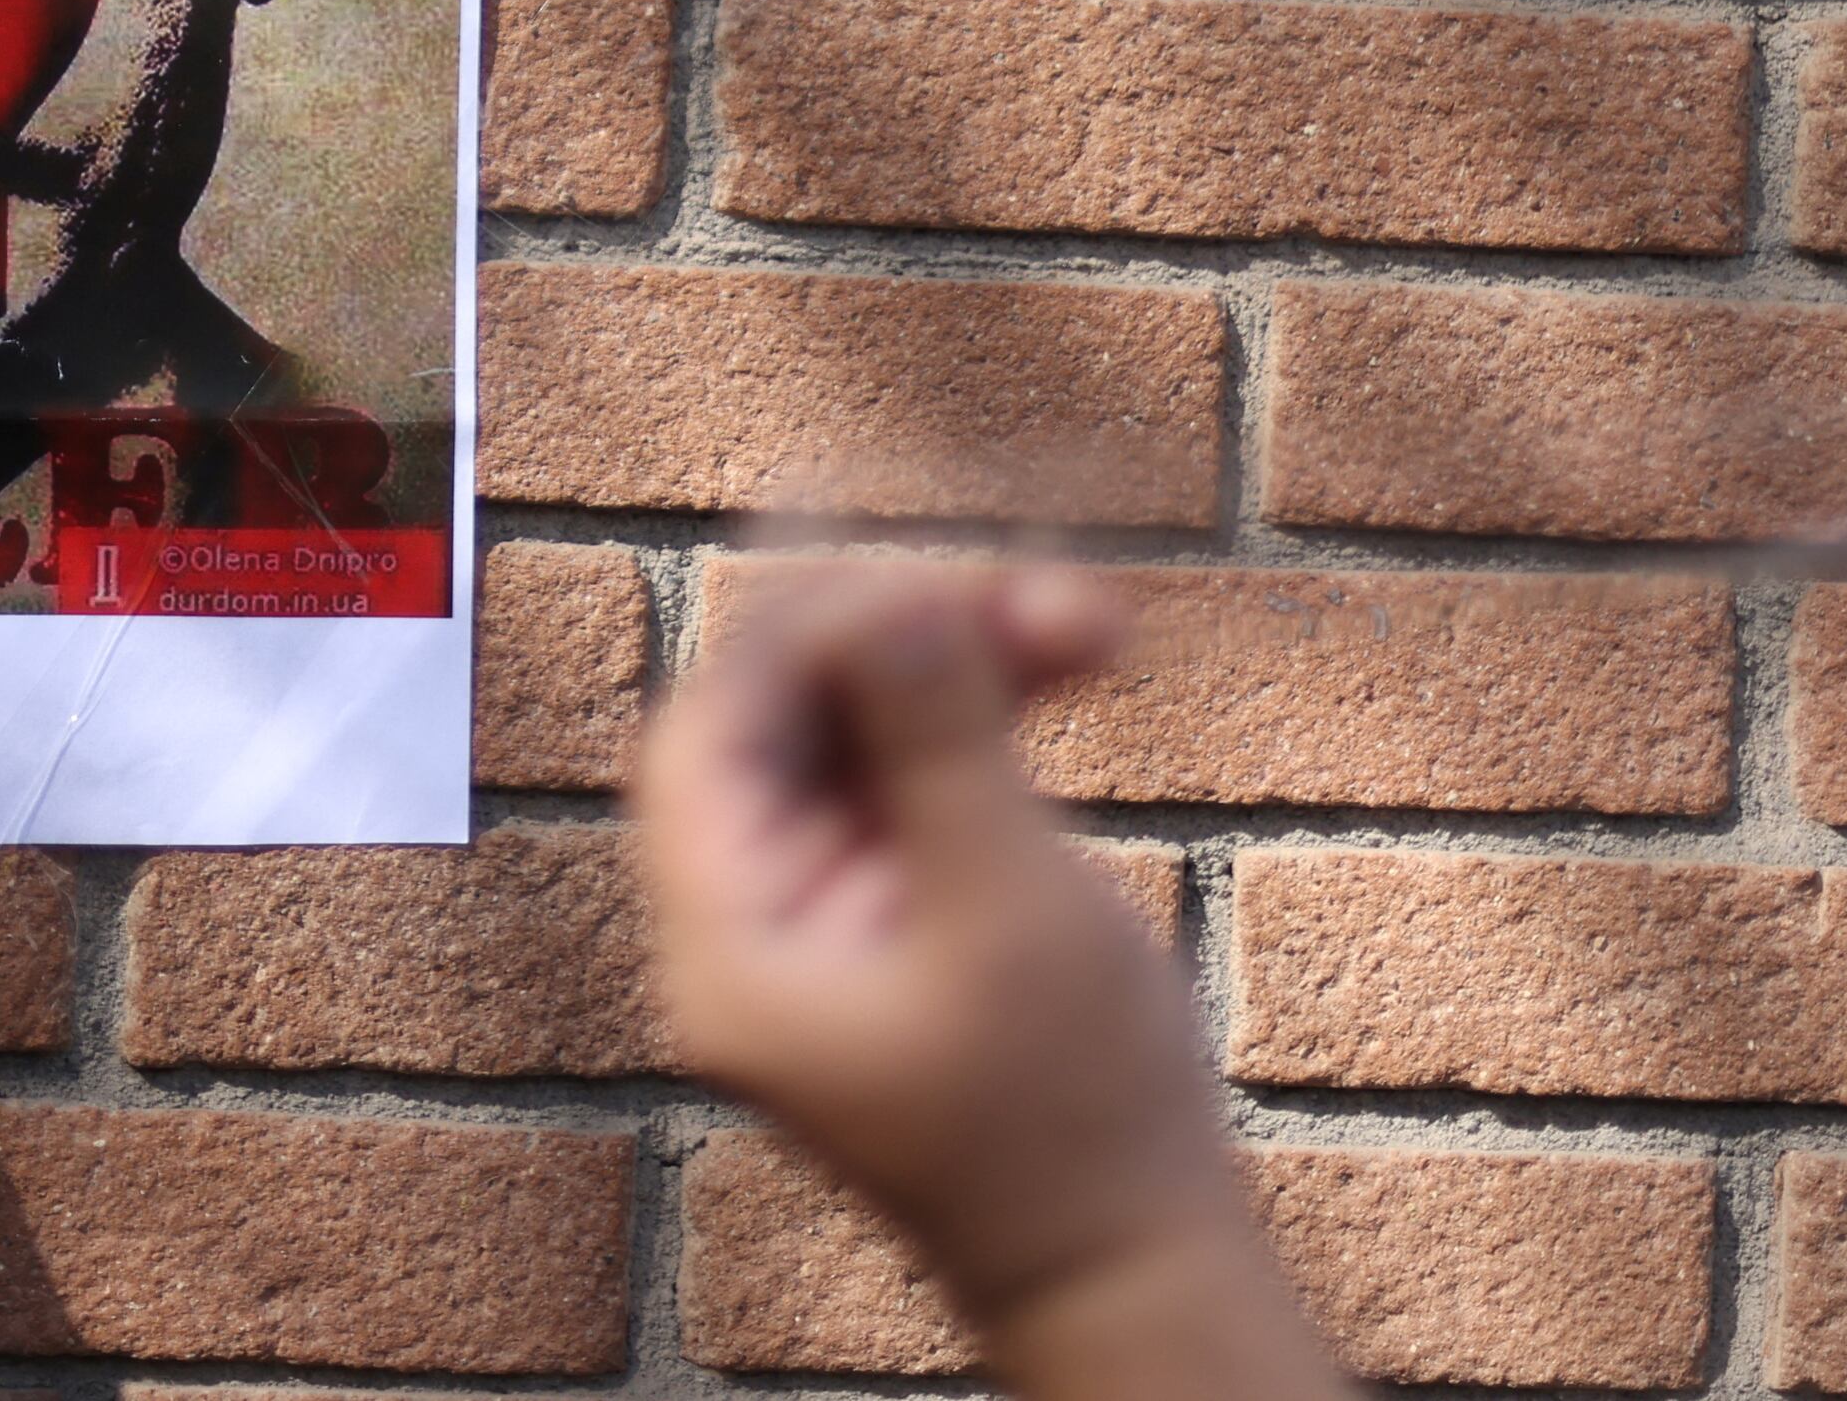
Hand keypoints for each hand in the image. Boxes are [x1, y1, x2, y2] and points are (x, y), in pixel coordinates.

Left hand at [632, 564, 1350, 1400]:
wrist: (1139, 1265)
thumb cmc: (1075, 1121)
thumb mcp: (1004, 906)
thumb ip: (934, 736)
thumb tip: (889, 589)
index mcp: (727, 952)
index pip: (707, 737)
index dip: (802, 638)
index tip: (929, 582)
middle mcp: (751, 930)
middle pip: (784, 719)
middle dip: (909, 634)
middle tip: (1036, 598)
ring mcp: (825, 918)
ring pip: (860, 729)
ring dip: (966, 659)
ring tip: (1090, 624)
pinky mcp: (899, 910)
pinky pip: (913, 772)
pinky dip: (984, 716)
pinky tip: (1071, 666)